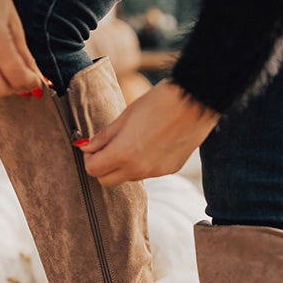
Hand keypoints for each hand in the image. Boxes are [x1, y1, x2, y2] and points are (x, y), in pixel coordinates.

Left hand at [78, 80, 218, 185]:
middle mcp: (139, 169)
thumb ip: (105, 136)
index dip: (89, 158)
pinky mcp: (170, 170)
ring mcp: (156, 172)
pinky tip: (151, 143)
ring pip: (128, 178)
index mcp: (123, 154)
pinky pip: (148, 173)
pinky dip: (143, 163)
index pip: (93, 170)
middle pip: (107, 181)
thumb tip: (86, 147)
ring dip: (123, 165)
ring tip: (132, 141)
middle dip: (103, 166)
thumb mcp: (126, 115)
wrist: (196, 101)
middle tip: (107, 147)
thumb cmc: (159, 102)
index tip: (93, 146)